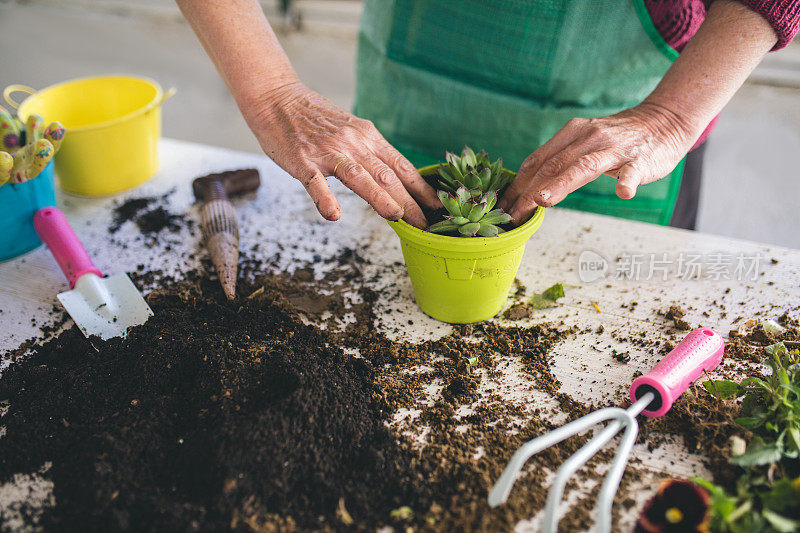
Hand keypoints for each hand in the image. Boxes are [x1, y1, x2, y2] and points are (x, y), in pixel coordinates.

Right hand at [247, 81, 438, 227]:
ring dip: (379, 197)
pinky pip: (315, 182)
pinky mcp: (302, 160)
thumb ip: (371, 153)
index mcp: (369, 137)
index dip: (421, 188)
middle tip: (426, 225)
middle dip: (409, 202)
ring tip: (397, 216)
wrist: (278, 97)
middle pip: (387, 176)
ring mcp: (328, 152)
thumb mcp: (353, 130)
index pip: (402, 166)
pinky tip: (333, 214)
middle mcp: (354, 143)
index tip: (439, 207)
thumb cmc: (315, 119)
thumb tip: (396, 180)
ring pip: (359, 176)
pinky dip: (325, 198)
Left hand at [498, 103, 696, 224]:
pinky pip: (633, 171)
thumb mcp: (582, 142)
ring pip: (584, 166)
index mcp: (571, 134)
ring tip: (542, 201)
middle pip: (552, 166)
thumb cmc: (616, 140)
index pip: (537, 161)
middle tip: (511, 215)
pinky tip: (623, 192)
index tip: (501, 206)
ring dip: (561, 184)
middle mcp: (589, 138)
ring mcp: (615, 149)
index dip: (517, 184)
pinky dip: (627, 181)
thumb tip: (525, 185)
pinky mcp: (640, 159)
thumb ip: (558, 159)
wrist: (663, 123)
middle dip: (528, 192)